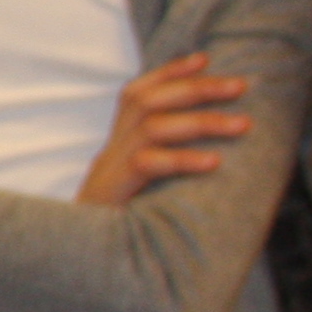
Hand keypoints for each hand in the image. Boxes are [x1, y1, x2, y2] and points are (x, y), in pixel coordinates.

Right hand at [79, 52, 250, 205]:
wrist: (69, 253)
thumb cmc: (113, 221)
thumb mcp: (131, 183)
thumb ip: (153, 159)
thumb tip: (203, 146)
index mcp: (116, 143)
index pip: (138, 93)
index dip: (169, 72)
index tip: (204, 58)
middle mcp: (112, 148)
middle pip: (147, 100)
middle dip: (197, 87)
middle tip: (240, 85)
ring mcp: (110, 167)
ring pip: (153, 126)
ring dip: (202, 120)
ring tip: (242, 124)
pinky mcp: (114, 190)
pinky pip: (148, 163)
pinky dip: (183, 159)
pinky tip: (213, 162)